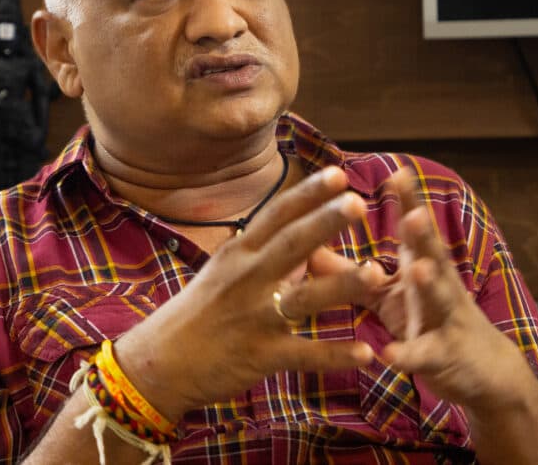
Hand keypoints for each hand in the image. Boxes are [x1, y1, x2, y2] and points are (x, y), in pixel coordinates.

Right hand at [113, 166, 386, 421]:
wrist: (159, 362)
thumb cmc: (196, 313)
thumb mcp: (222, 271)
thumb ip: (259, 249)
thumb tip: (289, 224)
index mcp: (239, 254)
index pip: (277, 215)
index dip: (308, 194)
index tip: (338, 173)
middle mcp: (247, 279)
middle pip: (291, 245)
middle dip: (325, 222)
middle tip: (358, 202)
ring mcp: (254, 318)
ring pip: (304, 299)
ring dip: (342, 286)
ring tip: (378, 274)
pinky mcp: (260, 356)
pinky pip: (304, 354)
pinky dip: (335, 355)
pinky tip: (367, 354)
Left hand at [370, 169, 533, 409]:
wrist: (483, 370)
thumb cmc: (428, 319)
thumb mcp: (389, 294)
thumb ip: (354, 272)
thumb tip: (309, 249)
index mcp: (423, 265)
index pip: (416, 227)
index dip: (409, 201)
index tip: (398, 171)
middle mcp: (440, 285)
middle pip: (433, 254)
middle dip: (424, 233)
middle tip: (414, 213)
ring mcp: (446, 320)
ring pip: (439, 299)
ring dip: (429, 283)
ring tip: (416, 268)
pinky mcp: (443, 357)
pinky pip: (423, 355)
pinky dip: (407, 354)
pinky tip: (389, 354)